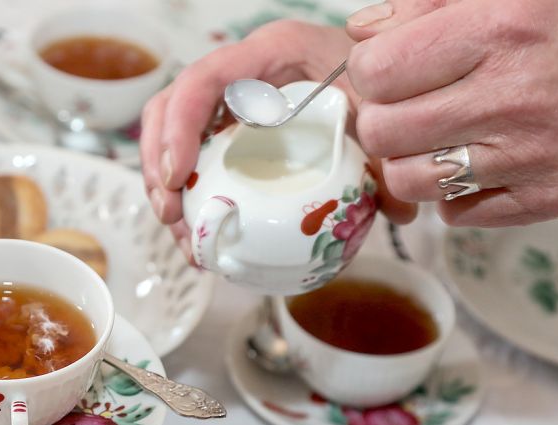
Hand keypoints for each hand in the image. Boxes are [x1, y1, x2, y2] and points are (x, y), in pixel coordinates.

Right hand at [140, 20, 415, 259]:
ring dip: (166, 189)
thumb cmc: (379, 79)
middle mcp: (240, 74)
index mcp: (271, 54)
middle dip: (159, 166)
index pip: (203, 80)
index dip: (179, 128)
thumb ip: (390, 153)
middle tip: (172, 216)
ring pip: (171, 136)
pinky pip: (193, 159)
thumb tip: (398, 211)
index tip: (178, 178)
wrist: (386, 74)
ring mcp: (229, 102)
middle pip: (168, 109)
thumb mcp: (382, 109)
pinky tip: (200, 235)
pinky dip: (189, 197)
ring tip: (183, 237)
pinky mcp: (230, 130)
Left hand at [345, 0, 557, 225]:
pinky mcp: (549, 194)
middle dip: (384, 118)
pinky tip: (479, 157)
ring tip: (441, 134)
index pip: (375, 73)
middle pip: (382, 133)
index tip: (389, 66)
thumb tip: (360, 34)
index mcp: (499, 31)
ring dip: (412, 161)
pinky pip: (457, 214)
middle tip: (411, 104)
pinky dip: (457, 192)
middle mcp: (516, 95)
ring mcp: (534, 152)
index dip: (370, 70)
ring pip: (409, 182)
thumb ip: (420, 6)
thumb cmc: (554, 26)